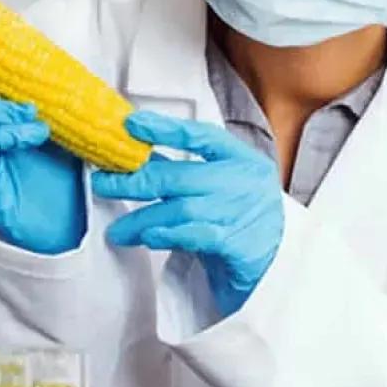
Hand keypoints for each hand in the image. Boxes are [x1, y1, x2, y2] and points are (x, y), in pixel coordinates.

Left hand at [90, 111, 282, 315]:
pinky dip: (167, 236)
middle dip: (134, 180)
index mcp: (241, 160)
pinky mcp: (238, 248)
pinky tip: (147, 238)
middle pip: (180, 176)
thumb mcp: (223, 185)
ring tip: (118, 230)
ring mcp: (242, 215)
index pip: (201, 136)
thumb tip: (135, 154)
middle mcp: (243, 183)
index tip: (131, 123)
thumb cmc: (243, 218)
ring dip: (141, 219)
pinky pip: (195, 237)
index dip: (165, 128)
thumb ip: (186, 171)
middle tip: (103, 183)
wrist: (282, 263)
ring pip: (180, 210)